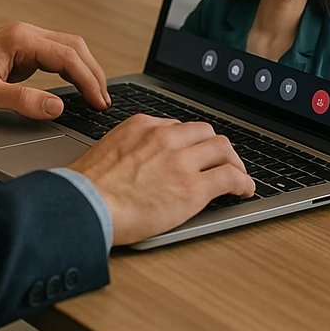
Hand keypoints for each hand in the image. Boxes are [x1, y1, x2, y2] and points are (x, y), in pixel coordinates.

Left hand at [0, 22, 109, 118]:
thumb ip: (24, 100)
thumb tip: (57, 106)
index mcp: (20, 39)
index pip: (68, 56)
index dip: (88, 80)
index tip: (100, 102)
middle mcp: (26, 34)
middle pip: (74, 46)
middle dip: (93, 73)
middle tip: (104, 101)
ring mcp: (23, 41)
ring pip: (67, 48)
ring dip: (84, 69)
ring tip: (96, 95)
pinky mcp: (20, 52)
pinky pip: (54, 56)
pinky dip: (70, 70)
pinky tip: (76, 86)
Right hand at [69, 114, 255, 245]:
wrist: (85, 205)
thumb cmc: (87, 187)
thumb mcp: (108, 150)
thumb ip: (130, 148)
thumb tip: (138, 161)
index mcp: (143, 126)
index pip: (179, 126)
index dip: (191, 143)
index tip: (195, 153)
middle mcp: (165, 137)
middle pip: (205, 132)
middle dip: (216, 147)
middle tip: (221, 161)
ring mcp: (180, 161)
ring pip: (222, 149)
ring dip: (234, 162)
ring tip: (238, 175)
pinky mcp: (192, 188)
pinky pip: (229, 177)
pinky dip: (243, 182)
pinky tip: (244, 189)